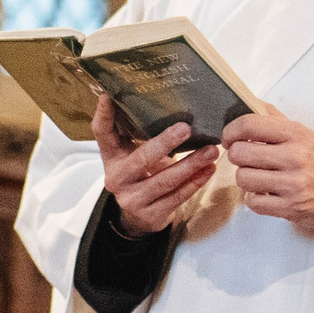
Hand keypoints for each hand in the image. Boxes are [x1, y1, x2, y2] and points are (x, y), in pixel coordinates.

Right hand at [94, 95, 219, 236]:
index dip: (104, 115)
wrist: (138, 217)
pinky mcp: (150, 215)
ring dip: (191, 164)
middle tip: (185, 128)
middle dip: (165, 143)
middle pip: (141, 159)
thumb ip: (139, 133)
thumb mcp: (132, 154)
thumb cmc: (140, 175)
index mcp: (111, 158)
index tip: (109, 95)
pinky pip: (177, 196)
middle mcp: (117, 178)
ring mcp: (132, 199)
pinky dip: (196, 182)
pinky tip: (210, 169)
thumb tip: (166, 101)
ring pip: (165, 180)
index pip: (102, 133)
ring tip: (211, 150)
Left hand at [223, 106, 313, 232]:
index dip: (230, 131)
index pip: (249, 125)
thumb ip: (275, 119)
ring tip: (258, 176)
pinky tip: (265, 192)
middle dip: (237, 156)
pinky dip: (254, 198)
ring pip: (242, 178)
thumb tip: (249, 103)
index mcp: (296, 134)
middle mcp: (294, 157)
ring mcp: (292, 184)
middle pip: (240, 153)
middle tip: (246, 158)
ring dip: (246, 178)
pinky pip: (252, 202)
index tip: (229, 138)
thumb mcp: (304, 133)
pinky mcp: (289, 207)